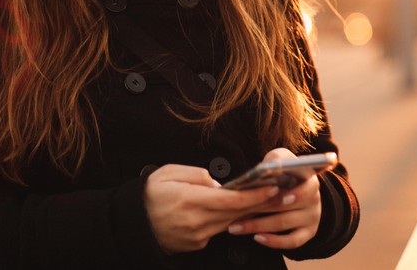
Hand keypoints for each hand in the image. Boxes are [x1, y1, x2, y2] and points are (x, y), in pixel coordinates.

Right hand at [144, 164, 280, 253]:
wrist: (133, 223)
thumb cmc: (150, 194)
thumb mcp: (169, 173)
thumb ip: (196, 175)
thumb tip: (219, 184)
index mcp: (190, 200)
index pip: (231, 200)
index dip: (254, 195)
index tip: (272, 188)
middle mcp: (196, 221)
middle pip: (237, 213)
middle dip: (261, 204)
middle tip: (283, 194)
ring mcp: (197, 236)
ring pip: (231, 223)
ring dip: (250, 213)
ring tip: (269, 200)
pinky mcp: (197, 244)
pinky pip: (218, 230)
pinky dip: (231, 221)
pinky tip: (242, 212)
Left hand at [226, 148, 321, 249]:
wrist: (294, 187)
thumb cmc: (284, 171)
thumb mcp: (281, 159)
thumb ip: (275, 160)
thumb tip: (266, 168)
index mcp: (311, 180)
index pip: (307, 187)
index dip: (295, 191)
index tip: (275, 191)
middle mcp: (314, 200)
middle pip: (288, 206)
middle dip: (260, 207)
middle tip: (236, 211)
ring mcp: (312, 218)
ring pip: (284, 223)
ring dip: (257, 225)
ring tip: (236, 226)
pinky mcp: (307, 233)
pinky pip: (291, 242)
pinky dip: (273, 241)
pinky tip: (256, 237)